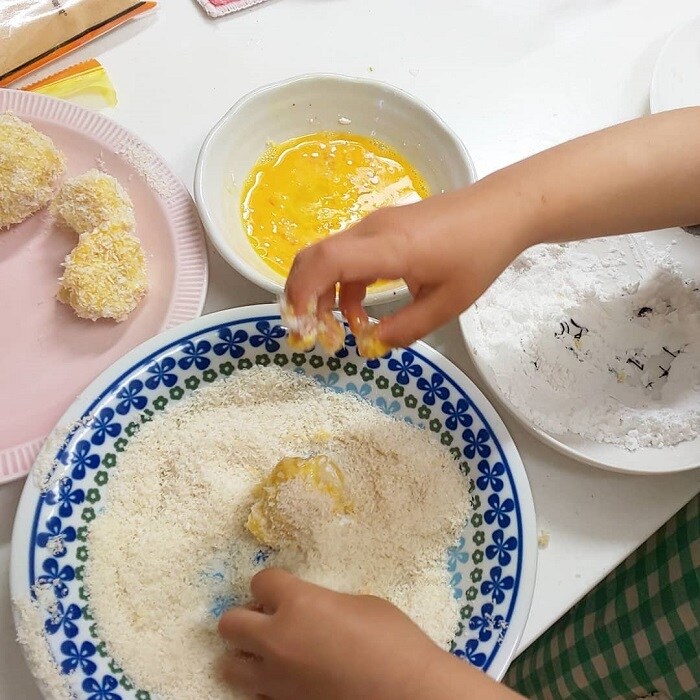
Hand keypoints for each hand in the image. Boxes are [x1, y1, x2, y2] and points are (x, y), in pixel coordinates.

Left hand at [218, 568, 523, 699]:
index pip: (260, 580)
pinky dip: (264, 684)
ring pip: (229, 664)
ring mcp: (276, 680)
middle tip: (272, 619)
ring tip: (273, 652)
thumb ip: (323, 602)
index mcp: (299, 603)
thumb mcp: (360, 604)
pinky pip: (254, 694)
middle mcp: (277, 640)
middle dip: (247, 617)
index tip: (284, 589)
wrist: (410, 695)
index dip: (273, 584)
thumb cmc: (395, 641)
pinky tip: (289, 679)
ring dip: (247, 653)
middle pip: (230, 623)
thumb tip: (309, 608)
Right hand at [285, 108, 699, 348]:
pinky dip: (341, 284)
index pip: (326, 262)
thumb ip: (407, 328)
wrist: (501, 209)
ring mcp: (375, 225)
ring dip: (322, 293)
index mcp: (388, 247)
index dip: (303, 293)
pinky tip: (358, 310)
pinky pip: (348, 254)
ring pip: (328, 256)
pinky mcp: (382, 228)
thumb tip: (373, 345)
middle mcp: (372, 230)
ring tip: (333, 330)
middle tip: (305, 332)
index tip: (300, 326)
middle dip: (300, 295)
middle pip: (315, 256)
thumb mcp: (447, 304)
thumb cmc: (478, 255)